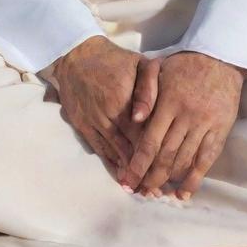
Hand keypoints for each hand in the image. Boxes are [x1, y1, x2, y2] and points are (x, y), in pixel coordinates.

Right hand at [50, 36, 162, 179]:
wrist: (77, 55)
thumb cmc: (115, 59)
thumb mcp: (139, 63)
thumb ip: (149, 87)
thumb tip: (144, 117)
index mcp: (125, 101)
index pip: (145, 134)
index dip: (157, 154)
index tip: (169, 171)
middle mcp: (108, 116)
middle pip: (131, 149)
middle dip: (145, 170)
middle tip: (157, 190)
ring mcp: (93, 122)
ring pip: (114, 154)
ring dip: (127, 173)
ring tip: (141, 189)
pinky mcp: (82, 126)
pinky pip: (99, 149)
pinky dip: (111, 164)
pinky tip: (121, 176)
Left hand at [118, 51, 246, 200]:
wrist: (220, 57)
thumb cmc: (183, 64)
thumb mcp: (158, 67)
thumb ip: (144, 92)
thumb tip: (134, 119)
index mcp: (168, 103)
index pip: (149, 142)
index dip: (137, 165)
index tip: (127, 181)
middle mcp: (186, 117)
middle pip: (165, 156)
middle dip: (150, 178)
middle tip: (139, 193)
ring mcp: (205, 125)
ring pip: (184, 161)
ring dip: (169, 181)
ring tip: (156, 193)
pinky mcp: (220, 130)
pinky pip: (206, 160)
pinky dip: (194, 179)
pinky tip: (184, 193)